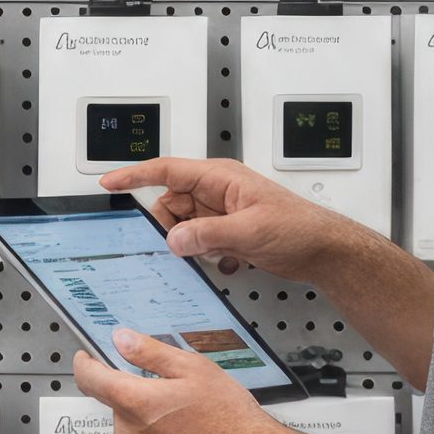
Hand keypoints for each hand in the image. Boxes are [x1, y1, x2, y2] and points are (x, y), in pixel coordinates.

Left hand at [73, 328, 305, 433]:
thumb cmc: (223, 409)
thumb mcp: (189, 366)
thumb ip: (149, 352)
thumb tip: (120, 338)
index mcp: (137, 402)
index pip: (90, 379)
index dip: (84, 361)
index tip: (85, 352)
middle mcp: (130, 429)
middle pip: (107, 394)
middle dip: (121, 377)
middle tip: (150, 368)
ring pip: (123, 411)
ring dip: (137, 398)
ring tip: (172, 392)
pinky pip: (135, 427)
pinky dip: (147, 414)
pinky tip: (173, 409)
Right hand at [100, 157, 346, 281]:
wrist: (323, 249)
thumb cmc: (298, 227)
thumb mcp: (249, 230)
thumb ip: (208, 234)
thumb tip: (173, 238)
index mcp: (219, 177)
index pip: (167, 170)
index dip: (135, 175)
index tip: (110, 182)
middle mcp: (217, 191)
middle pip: (170, 203)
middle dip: (169, 227)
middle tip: (176, 247)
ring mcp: (221, 212)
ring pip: (183, 226)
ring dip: (189, 244)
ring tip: (213, 256)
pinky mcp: (226, 233)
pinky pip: (198, 242)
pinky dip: (204, 255)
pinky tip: (227, 262)